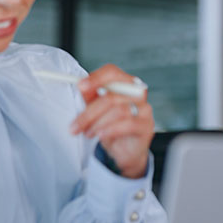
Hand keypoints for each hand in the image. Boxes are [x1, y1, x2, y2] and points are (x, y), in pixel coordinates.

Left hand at [70, 64, 153, 178]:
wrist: (125, 150)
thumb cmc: (111, 126)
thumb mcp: (96, 109)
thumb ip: (89, 96)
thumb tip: (80, 86)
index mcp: (124, 84)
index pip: (112, 72)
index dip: (96, 78)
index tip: (80, 86)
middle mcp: (137, 93)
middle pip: (112, 95)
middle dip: (89, 112)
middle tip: (75, 125)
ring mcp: (144, 109)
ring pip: (119, 110)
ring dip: (98, 123)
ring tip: (88, 133)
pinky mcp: (147, 126)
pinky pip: (128, 124)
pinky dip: (110, 130)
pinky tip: (101, 135)